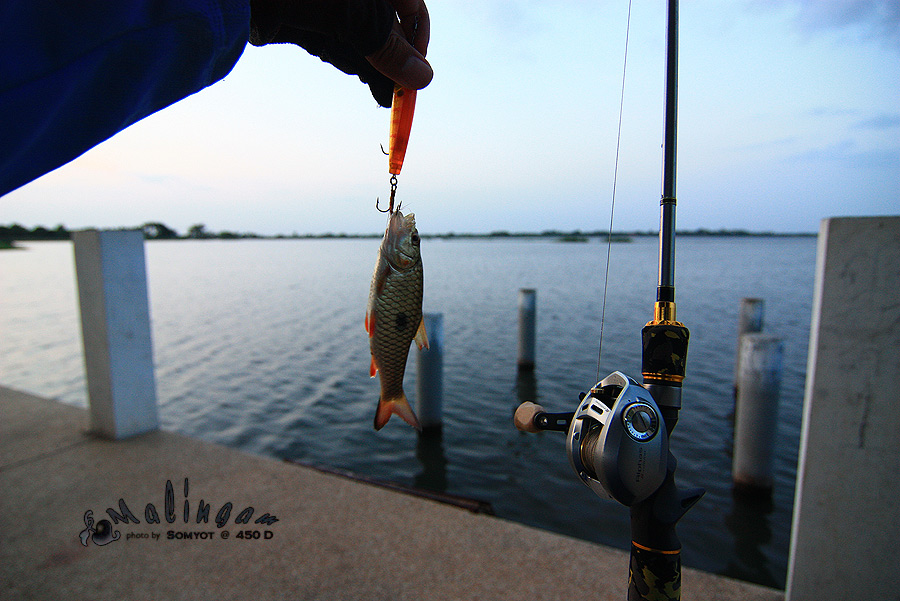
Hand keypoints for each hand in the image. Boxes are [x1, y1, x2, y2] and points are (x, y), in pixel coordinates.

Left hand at [249, 0, 431, 106]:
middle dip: (395, 59)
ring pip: (362, 38)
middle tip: (404, 94)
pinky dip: (353, 65)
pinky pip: (338, 44)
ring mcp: (329, 7)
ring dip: (376, 68)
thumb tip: (422, 77)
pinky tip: (371, 87)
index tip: (419, 72)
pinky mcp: (306, 21)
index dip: (418, 38)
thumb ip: (387, 45)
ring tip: (390, 98)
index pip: (410, 6)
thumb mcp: (353, 14)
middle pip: (385, 25)